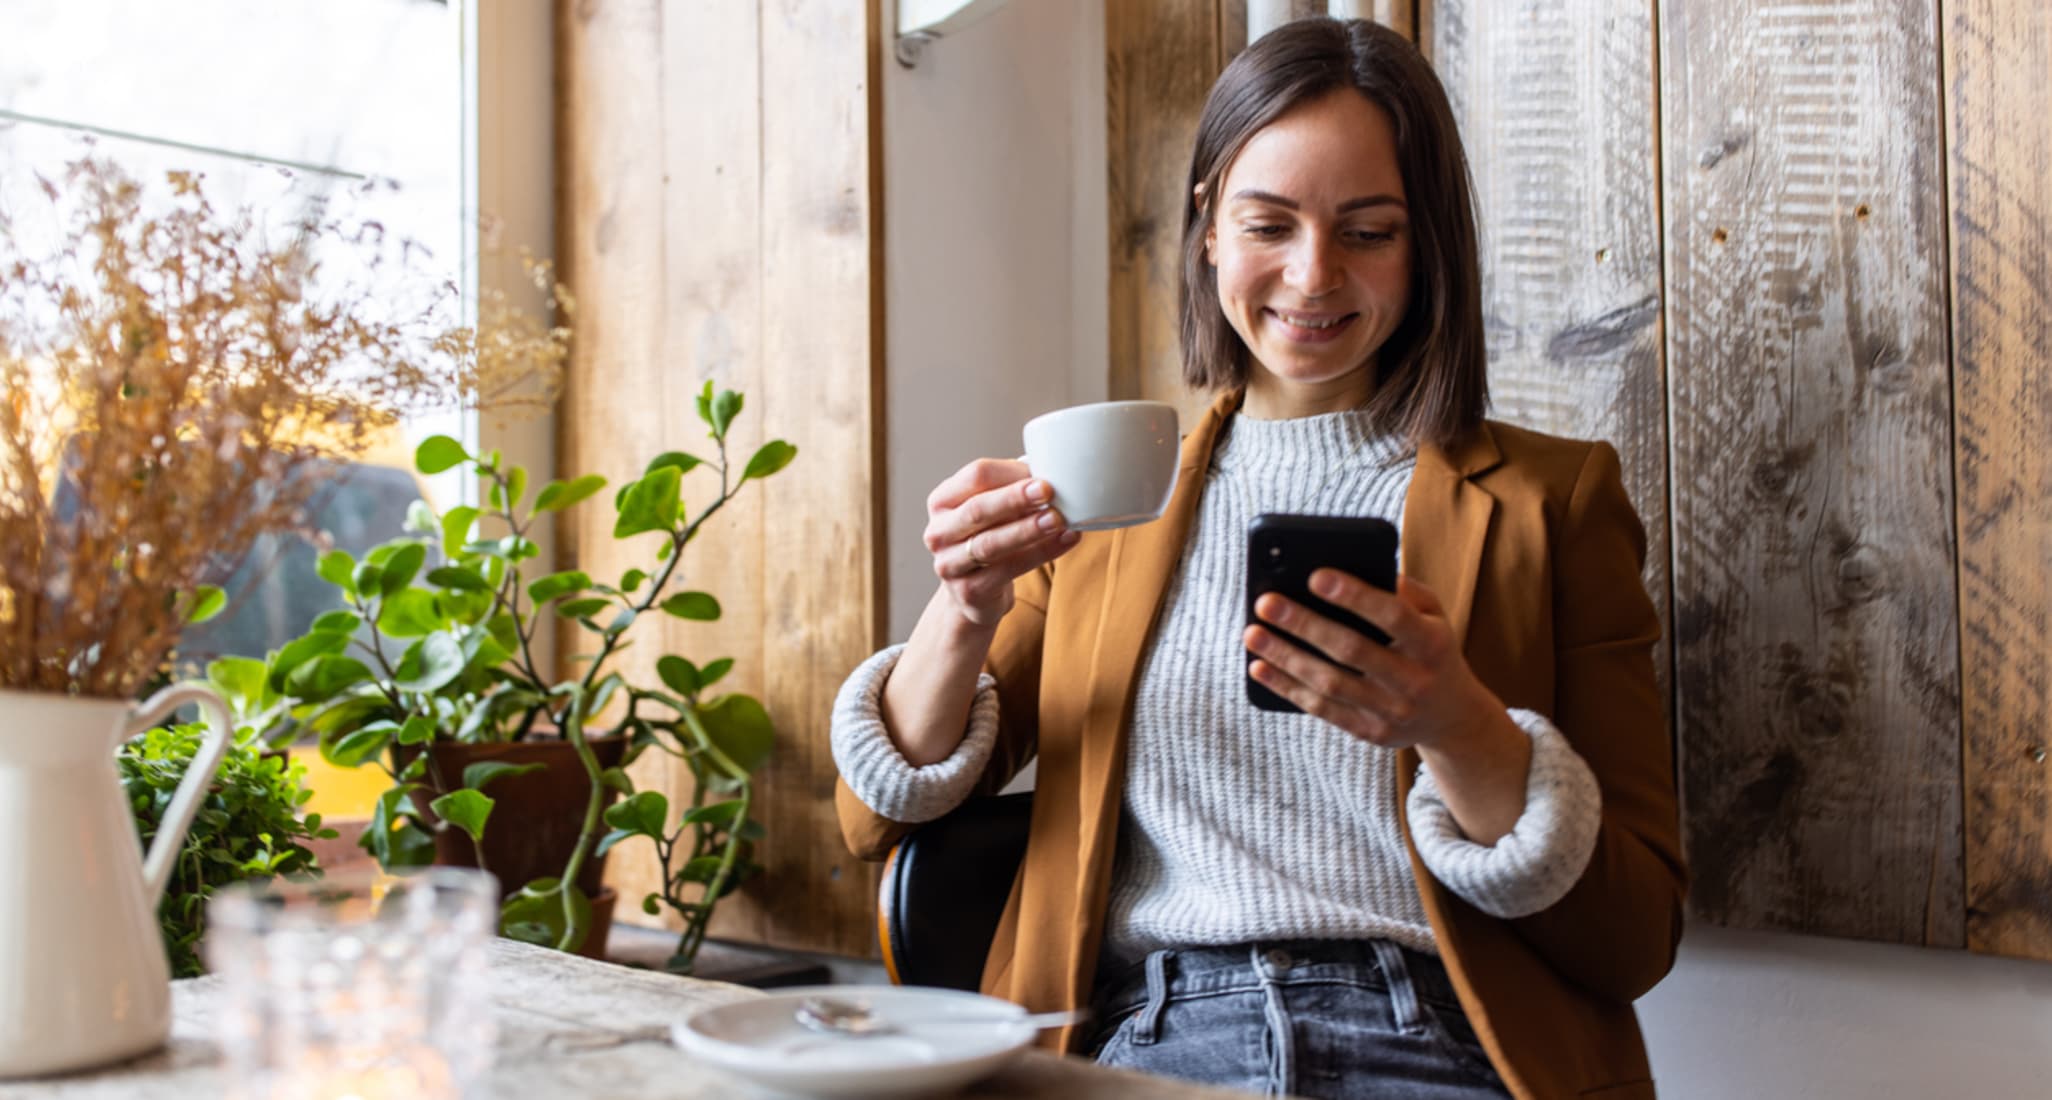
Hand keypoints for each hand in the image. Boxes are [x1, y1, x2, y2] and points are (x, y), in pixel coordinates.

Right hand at [924, 458, 1080, 625]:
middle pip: (978, 510)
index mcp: (943, 500)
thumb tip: (1055, 471)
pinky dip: (1040, 553)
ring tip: (1058, 519)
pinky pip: (1008, 570)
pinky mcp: (969, 591)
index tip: (1041, 474)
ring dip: (1028, 529)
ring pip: (991, 543)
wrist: (975, 592)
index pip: (975, 477)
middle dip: (1014, 499)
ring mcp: (949, 564)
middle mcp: (938, 532)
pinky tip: (1064, 541)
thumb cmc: (990, 537)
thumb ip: (1015, 488)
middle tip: (1047, 491)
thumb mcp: (995, 509)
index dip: (1010, 474)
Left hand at [1243, 572, 1503, 750]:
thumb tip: (1352, 567)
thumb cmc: (1430, 648)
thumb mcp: (1433, 614)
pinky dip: (1286, 687)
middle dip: (1303, 624)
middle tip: (1265, 603)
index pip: (1392, 615)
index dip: (1353, 595)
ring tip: (1252, 633)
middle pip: (1351, 650)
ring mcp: (1392, 711)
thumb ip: (1402, 589)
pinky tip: (1260, 667)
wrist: (1453, 716)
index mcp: (1432, 643)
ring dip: (1285, 657)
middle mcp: (1414, 680)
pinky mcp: (1370, 733)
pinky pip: (1322, 710)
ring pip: (1329, 683)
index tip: (1314, 576)